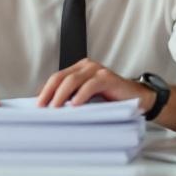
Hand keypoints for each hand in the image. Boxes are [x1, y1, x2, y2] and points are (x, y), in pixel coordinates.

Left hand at [36, 58, 155, 110]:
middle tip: (42, 106)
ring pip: (73, 79)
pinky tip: (75, 104)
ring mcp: (97, 70)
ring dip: (62, 94)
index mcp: (79, 69)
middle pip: (61, 77)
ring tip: (55, 107)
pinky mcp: (107, 77)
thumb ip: (72, 98)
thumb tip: (51, 109)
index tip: (37, 104)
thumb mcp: (87, 97)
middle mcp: (87, 66)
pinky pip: (91, 85)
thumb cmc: (111, 99)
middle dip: (49, 92)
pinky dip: (81, 95)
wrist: (137, 98)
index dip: (45, 90)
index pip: (57, 77)